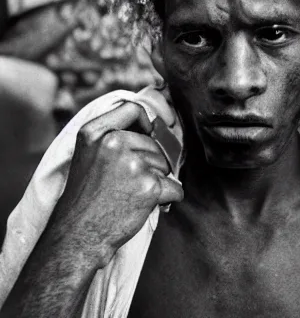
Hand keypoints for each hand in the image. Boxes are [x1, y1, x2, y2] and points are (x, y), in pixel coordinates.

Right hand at [50, 103, 183, 267]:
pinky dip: (168, 197)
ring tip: (131, 195)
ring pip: (165, 165)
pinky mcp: (149, 186)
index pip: (133, 109)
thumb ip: (113, 135)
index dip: (148, 120)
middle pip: (154, 143)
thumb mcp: (88, 154)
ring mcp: (133, 164)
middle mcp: (114, 143)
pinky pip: (175, 187)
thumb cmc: (86, 196)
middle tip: (128, 183)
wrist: (78, 235)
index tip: (153, 131)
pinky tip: (145, 205)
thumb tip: (156, 125)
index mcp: (95, 132)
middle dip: (151, 162)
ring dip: (157, 181)